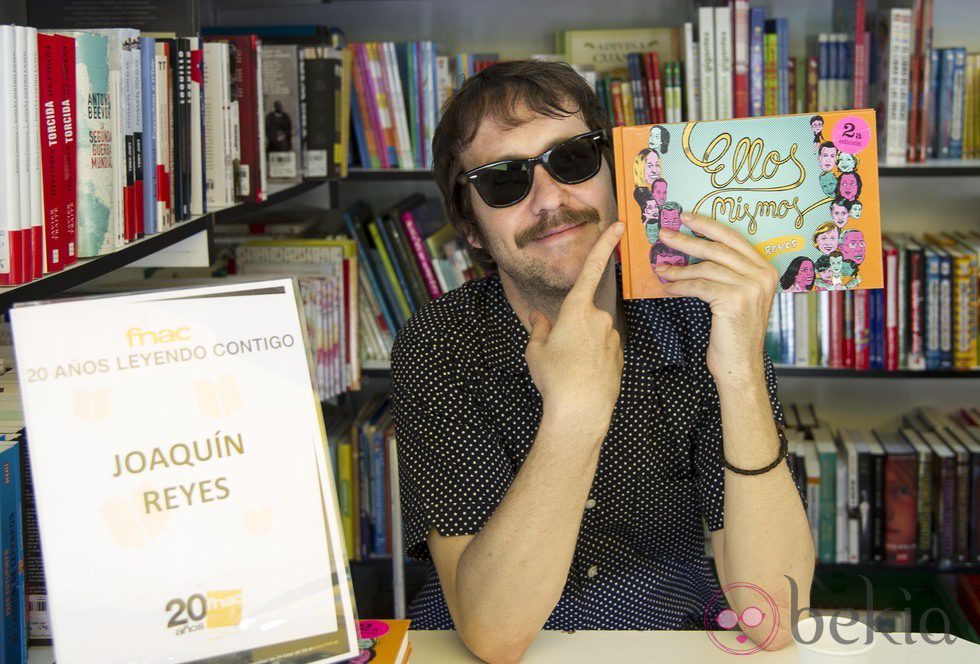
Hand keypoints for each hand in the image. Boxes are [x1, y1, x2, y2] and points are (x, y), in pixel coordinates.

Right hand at [525, 222, 624, 433]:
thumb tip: (539, 317)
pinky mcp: (619, 356)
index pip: (591, 268)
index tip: (619, 225)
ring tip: (568, 371)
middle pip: (582, 314)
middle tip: (557, 355)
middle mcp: (599, 318)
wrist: (581, 413)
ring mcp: (612, 338)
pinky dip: (591, 361)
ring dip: (580, 347)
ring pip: (592, 334)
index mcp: (577, 310)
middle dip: (570, 329)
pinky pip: (602, 351)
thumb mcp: (536, 351)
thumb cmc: (554, 379)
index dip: (604, 244)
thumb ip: (539, 328)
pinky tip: (583, 379)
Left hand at [653, 213, 777, 385]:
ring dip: (678, 268)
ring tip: (661, 268)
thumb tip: (695, 252)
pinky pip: (698, 285)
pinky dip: (680, 285)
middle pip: (717, 248)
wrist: (740, 365)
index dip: (708, 225)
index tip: (687, 217)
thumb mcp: (738, 297)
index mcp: (766, 270)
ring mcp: (750, 287)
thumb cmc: (734, 333)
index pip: (733, 238)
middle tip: (664, 233)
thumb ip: (728, 274)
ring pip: (705, 267)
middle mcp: (762, 275)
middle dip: (687, 239)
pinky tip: (668, 287)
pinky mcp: (733, 299)